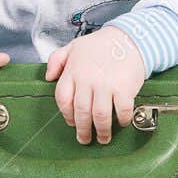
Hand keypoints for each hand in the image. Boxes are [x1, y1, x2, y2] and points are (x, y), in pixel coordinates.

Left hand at [43, 27, 146, 144]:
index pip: (63, 99)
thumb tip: (48, 77)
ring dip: (101, 131)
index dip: (67, 115)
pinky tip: (121, 123)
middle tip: (84, 139)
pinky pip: (121, 111)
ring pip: (99, 116)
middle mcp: (88, 79)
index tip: (72, 123)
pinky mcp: (124, 88)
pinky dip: (121, 121)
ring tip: (102, 138)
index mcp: (73, 71)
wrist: (129, 37)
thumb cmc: (101, 45)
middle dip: (82, 130)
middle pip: (81, 112)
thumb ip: (56, 60)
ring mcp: (106, 84)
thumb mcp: (74, 46)